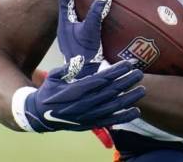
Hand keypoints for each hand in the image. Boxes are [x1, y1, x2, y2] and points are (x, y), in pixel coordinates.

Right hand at [21, 60, 144, 131]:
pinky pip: (110, 120)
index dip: (116, 71)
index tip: (128, 63)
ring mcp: (88, 115)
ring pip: (113, 106)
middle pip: (111, 91)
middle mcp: (84, 103)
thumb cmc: (49, 92)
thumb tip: (81, 59)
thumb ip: (69, 68)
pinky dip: (124, 117)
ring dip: (129, 98)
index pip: (101, 78)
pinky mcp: (90, 123)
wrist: (41, 115)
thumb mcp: (54, 76)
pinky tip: (136, 111)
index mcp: (75, 90)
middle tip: (140, 73)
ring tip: (142, 89)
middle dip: (126, 81)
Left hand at [57, 0, 110, 78]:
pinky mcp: (77, 42)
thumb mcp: (91, 31)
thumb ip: (97, 12)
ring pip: (72, 12)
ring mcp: (70, 34)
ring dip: (81, 2)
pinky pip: (80, 22)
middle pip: (66, 2)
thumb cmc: (85, 55)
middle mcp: (65, 27)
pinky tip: (100, 17)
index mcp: (64, 21)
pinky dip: (88, 14)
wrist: (82, 77)